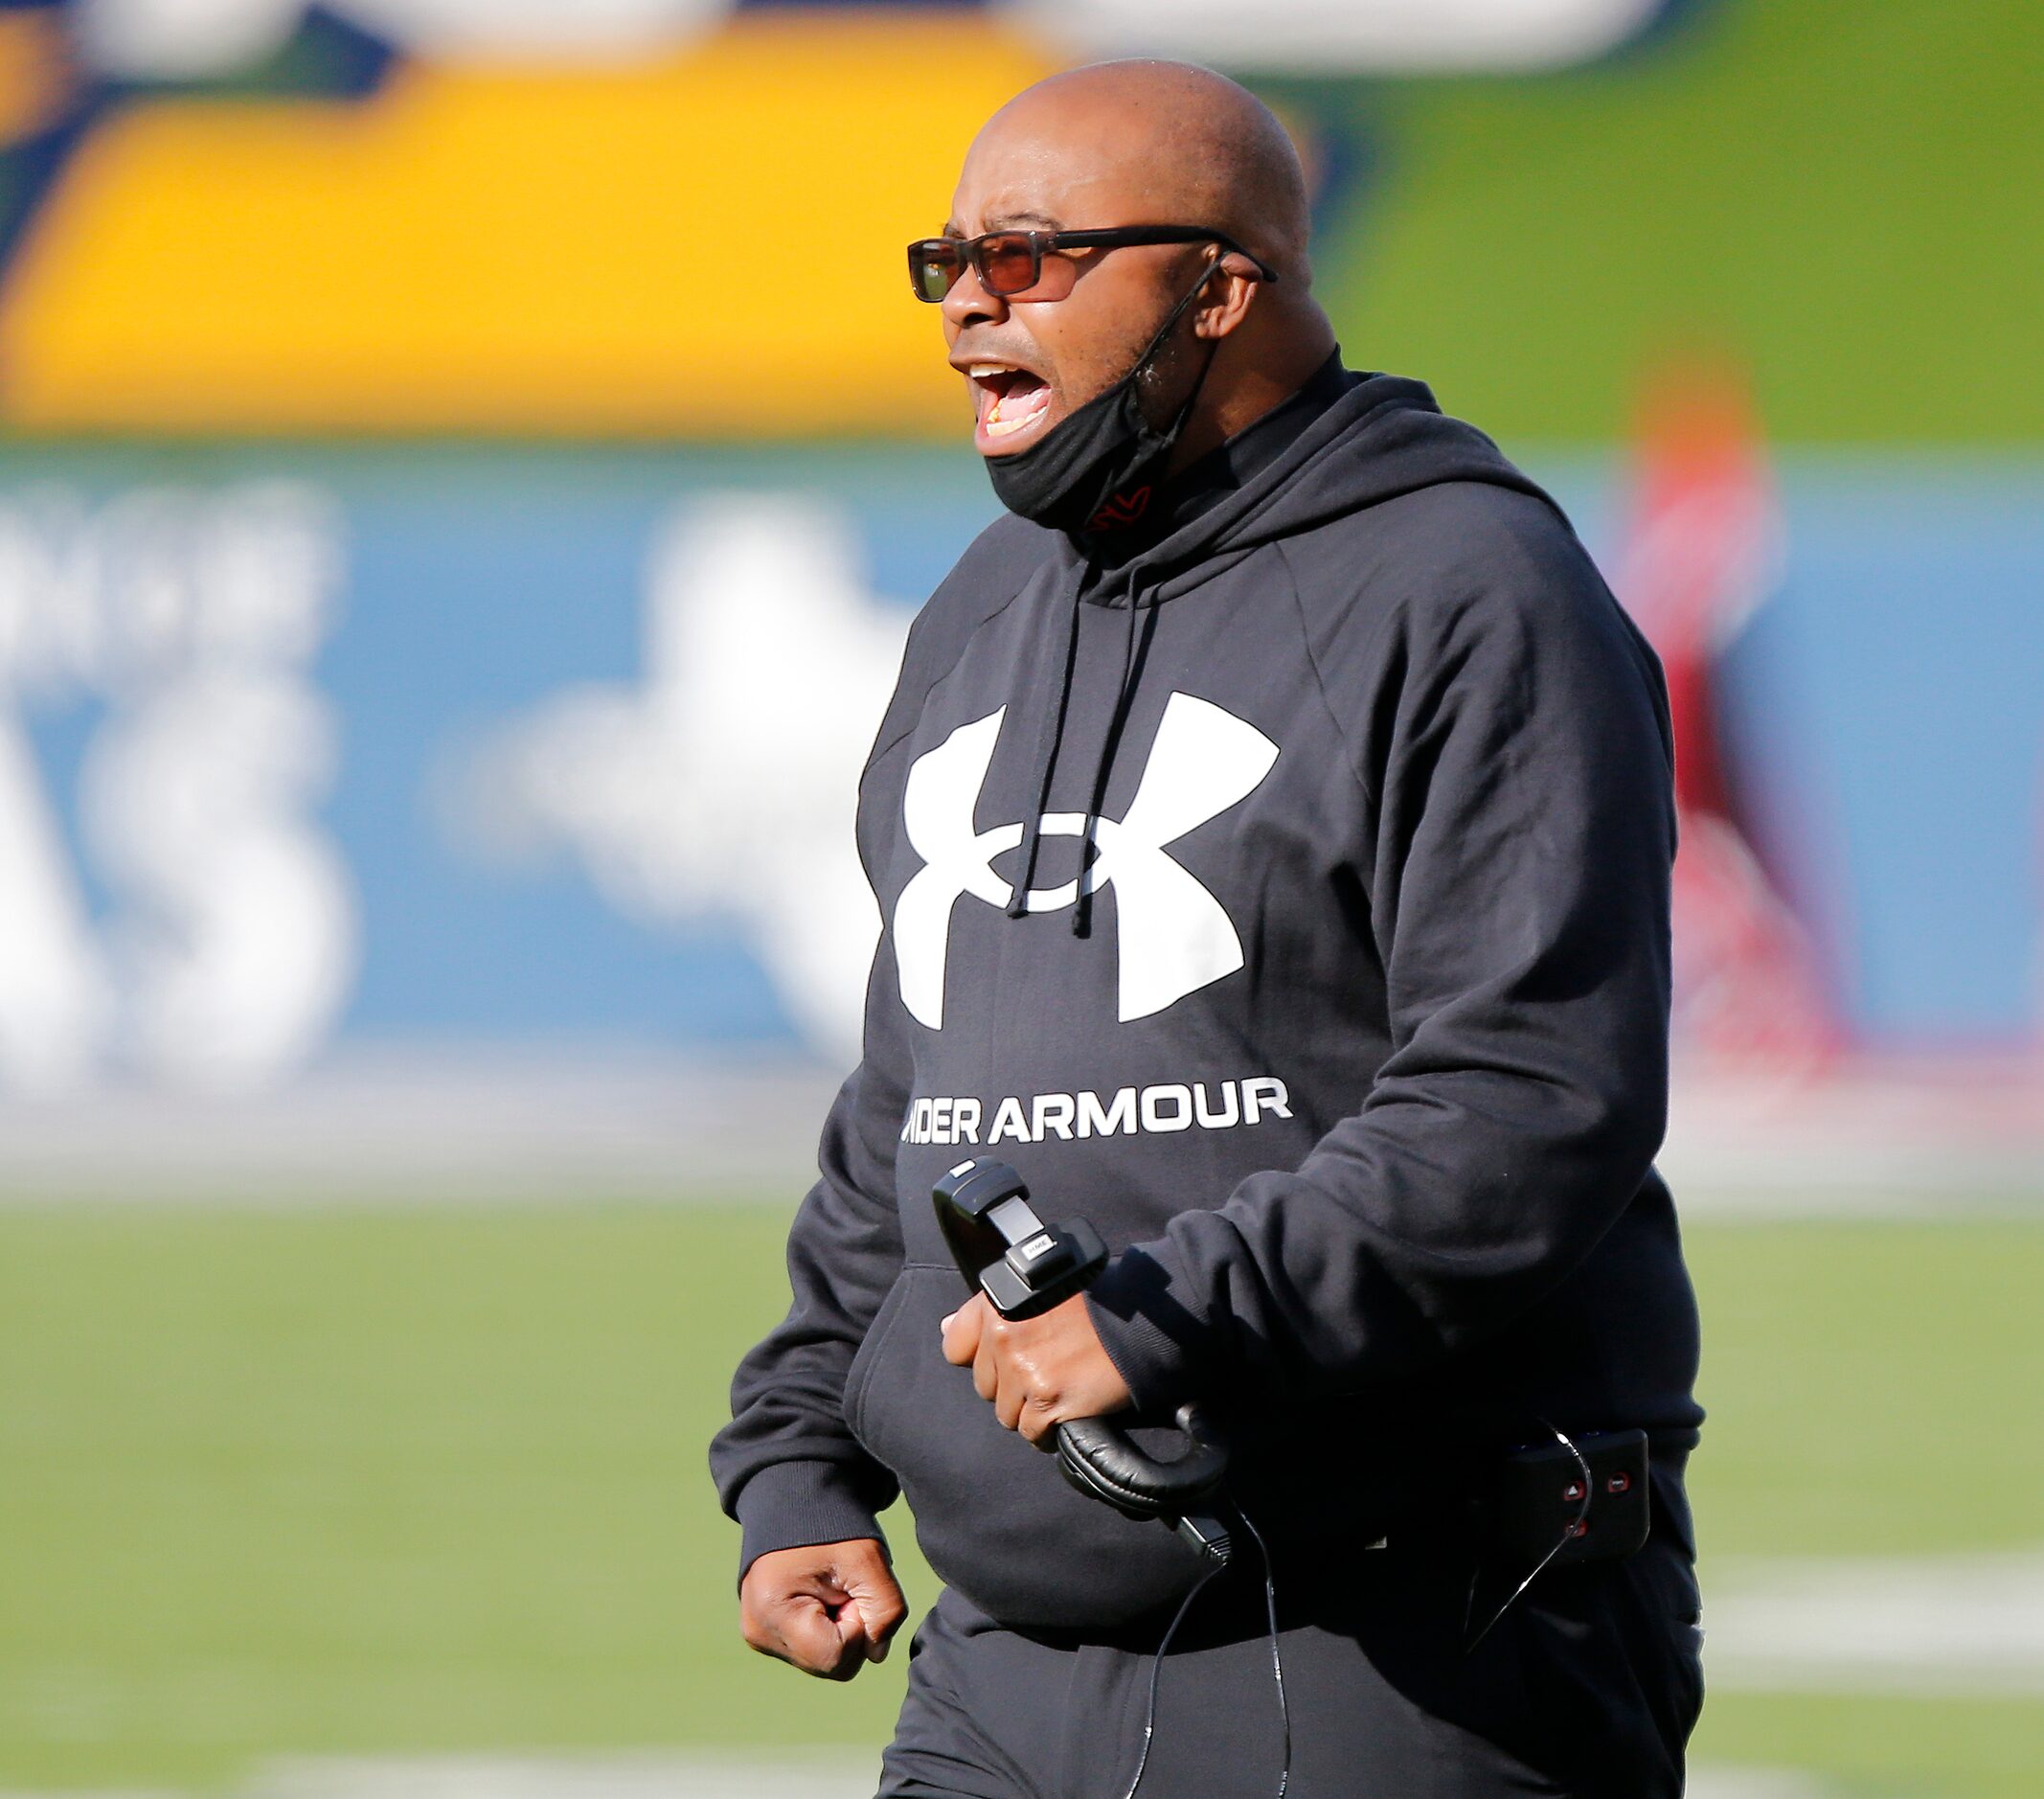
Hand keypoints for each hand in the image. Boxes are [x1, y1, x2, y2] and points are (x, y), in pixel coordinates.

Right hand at [739, 1538, 905, 1679]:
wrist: (797, 1501)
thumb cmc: (832, 1526)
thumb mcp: (868, 1560)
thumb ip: (886, 1611)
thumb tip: (876, 1654)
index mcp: (773, 1611)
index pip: (834, 1657)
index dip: (857, 1626)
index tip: (851, 1589)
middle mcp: (757, 1631)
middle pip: (827, 1665)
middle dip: (849, 1630)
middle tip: (844, 1587)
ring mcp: (758, 1634)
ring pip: (820, 1661)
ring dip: (837, 1629)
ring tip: (830, 1588)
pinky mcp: (764, 1633)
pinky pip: (809, 1650)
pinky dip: (824, 1628)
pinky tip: (819, 1595)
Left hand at [940, 1291, 1132, 1445]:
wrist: (1139, 1320)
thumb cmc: (1093, 1302)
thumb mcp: (1035, 1290)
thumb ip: (989, 1312)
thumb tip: (946, 1328)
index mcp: (995, 1306)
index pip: (955, 1347)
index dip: (982, 1358)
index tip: (1006, 1358)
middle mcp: (1002, 1336)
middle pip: (985, 1385)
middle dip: (1011, 1385)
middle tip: (1047, 1369)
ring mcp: (1022, 1369)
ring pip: (1007, 1413)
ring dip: (1031, 1409)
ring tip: (1061, 1389)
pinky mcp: (1046, 1399)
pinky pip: (1032, 1432)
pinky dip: (1049, 1430)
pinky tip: (1068, 1409)